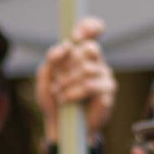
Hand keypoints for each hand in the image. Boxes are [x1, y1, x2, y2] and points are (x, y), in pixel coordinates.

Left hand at [35, 17, 115, 140]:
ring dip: (67, 83)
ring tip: (59, 94)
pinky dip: (73, 93)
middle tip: (57, 79)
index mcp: (81, 54)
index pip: (93, 30)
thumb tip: (67, 45)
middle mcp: (96, 62)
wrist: (60, 126)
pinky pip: (91, 86)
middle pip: (91, 49)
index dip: (89, 27)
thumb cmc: (54, 100)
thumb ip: (52, 58)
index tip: (76, 36)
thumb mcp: (45, 77)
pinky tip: (67, 101)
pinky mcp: (108, 93)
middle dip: (70, 65)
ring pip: (88, 69)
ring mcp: (105, 76)